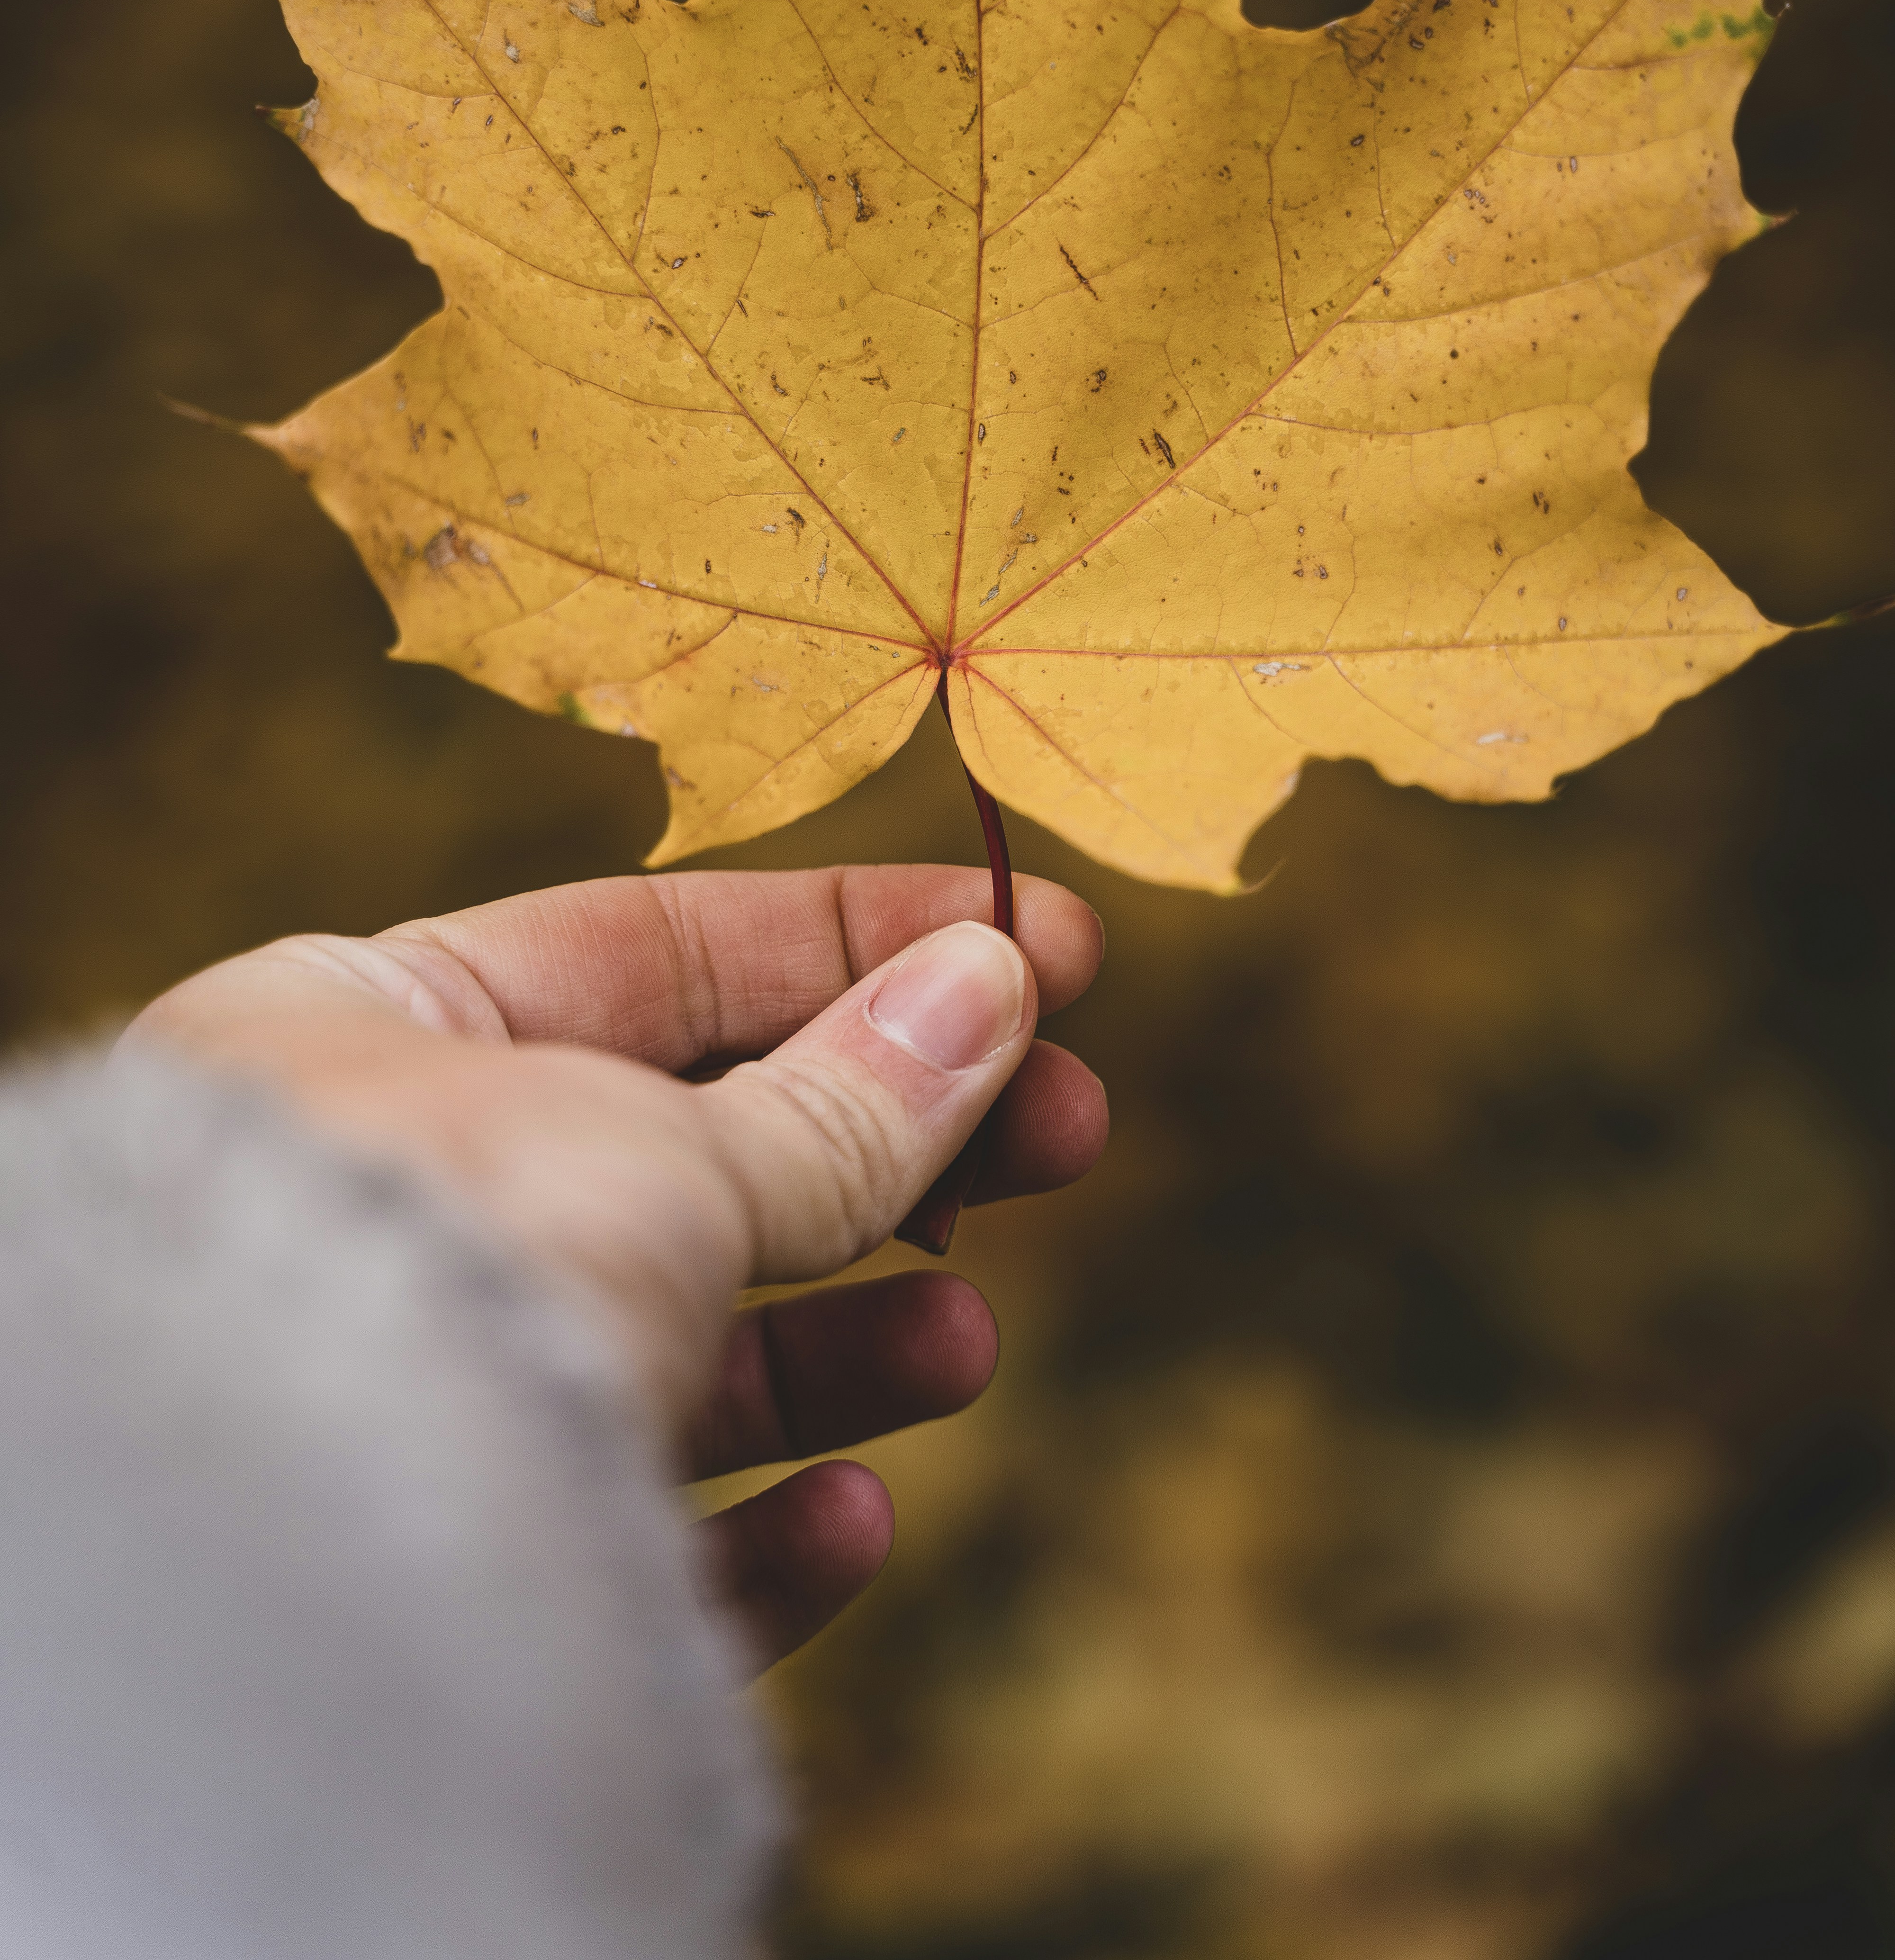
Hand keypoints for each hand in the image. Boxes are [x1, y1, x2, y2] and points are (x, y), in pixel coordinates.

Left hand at [125, 866, 1105, 1666]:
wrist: (287, 1568)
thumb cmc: (448, 1267)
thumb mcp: (667, 1144)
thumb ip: (839, 1096)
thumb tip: (989, 989)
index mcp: (361, 1035)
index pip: (651, 948)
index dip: (863, 940)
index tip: (1046, 946)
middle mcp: (370, 1202)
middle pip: (686, 1145)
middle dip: (892, 1142)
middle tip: (1072, 1125)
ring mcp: (407, 1391)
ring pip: (670, 1347)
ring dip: (844, 1344)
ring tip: (964, 1339)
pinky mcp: (449, 1579)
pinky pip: (628, 1541)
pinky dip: (758, 1530)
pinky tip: (852, 1513)